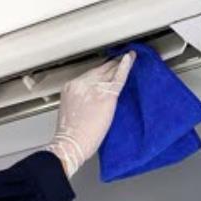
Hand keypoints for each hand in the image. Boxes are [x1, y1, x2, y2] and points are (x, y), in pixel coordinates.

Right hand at [43, 51, 135, 178]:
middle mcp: (81, 84)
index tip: (107, 66)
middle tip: (120, 58)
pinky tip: (130, 59)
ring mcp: (94, 89)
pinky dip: (125, 67)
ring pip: (109, 72)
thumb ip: (80, 100)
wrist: (70, 144)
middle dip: (111, 64)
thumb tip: (91, 100)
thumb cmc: (69, 134)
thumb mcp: (70, 111)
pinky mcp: (106, 97)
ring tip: (128, 57)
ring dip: (120, 63)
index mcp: (70, 87)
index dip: (100, 70)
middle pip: (99, 70)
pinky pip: (118, 79)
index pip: (89, 74)